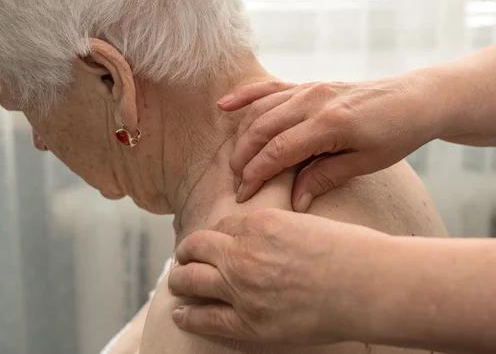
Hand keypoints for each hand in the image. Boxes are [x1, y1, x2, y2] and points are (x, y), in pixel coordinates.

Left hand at [168, 209, 384, 343]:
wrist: (369, 284)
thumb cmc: (348, 250)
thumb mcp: (303, 223)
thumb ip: (273, 228)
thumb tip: (259, 237)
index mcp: (258, 223)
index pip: (221, 225)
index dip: (217, 236)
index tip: (214, 243)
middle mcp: (243, 252)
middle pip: (196, 247)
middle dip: (188, 252)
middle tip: (185, 258)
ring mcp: (242, 288)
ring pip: (190, 278)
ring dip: (180, 277)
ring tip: (178, 280)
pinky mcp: (250, 322)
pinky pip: (205, 318)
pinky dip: (187, 314)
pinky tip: (180, 312)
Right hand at [219, 72, 444, 209]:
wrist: (413, 100)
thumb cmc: (394, 135)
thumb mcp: (365, 164)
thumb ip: (325, 178)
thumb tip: (294, 201)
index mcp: (329, 124)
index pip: (278, 151)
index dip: (256, 174)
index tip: (243, 194)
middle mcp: (313, 101)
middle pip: (262, 130)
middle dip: (243, 158)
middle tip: (235, 183)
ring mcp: (309, 89)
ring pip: (261, 110)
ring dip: (242, 135)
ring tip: (234, 161)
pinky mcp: (308, 84)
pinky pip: (270, 88)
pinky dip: (246, 96)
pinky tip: (224, 105)